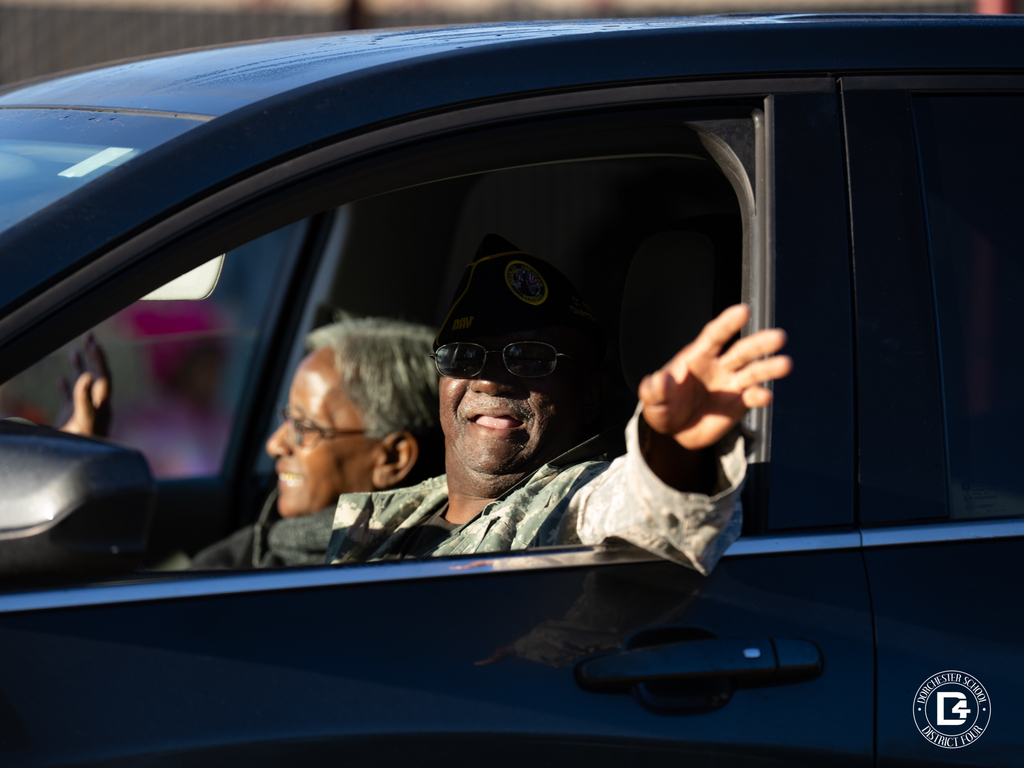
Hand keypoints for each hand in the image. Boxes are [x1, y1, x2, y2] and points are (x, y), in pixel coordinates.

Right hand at [58, 334, 111, 437]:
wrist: (81, 471)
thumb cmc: (82, 447)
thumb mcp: (83, 422)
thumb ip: (84, 400)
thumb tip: (89, 376)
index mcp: (101, 405)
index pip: (102, 375)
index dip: (98, 359)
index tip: (93, 343)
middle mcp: (96, 407)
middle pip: (97, 376)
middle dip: (93, 356)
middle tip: (89, 336)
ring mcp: (84, 414)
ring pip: (84, 386)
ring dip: (80, 368)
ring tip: (75, 351)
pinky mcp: (74, 422)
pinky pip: (72, 400)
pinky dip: (68, 387)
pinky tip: (62, 378)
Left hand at [639, 304, 790, 451]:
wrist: (675, 430)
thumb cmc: (663, 406)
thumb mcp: (652, 399)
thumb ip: (654, 390)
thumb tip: (659, 380)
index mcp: (698, 356)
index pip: (715, 335)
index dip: (728, 323)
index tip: (743, 311)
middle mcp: (719, 366)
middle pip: (742, 351)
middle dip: (760, 344)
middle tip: (779, 337)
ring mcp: (731, 385)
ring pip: (754, 372)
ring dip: (769, 368)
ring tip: (785, 364)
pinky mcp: (739, 404)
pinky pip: (752, 398)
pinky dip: (760, 397)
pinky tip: (764, 396)